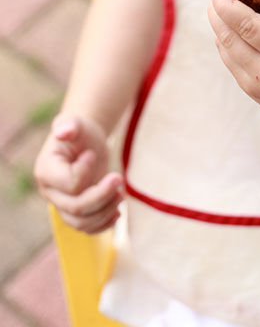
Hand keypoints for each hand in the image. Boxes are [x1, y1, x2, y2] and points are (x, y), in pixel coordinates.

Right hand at [34, 114, 123, 233]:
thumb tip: (63, 131)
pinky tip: (117, 211)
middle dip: (102, 194)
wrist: (85, 144)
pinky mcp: (75, 214)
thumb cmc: (80, 133)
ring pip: (82, 222)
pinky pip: (87, 229)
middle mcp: (51, 193)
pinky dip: (104, 224)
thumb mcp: (76, 123)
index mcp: (46, 171)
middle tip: (120, 177)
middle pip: (76, 207)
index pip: (69, 184)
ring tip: (121, 193)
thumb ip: (69, 125)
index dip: (86, 171)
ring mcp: (62, 205)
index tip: (92, 154)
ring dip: (105, 210)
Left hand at [208, 0, 259, 120]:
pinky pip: (229, 60)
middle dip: (216, 11)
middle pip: (229, 37)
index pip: (247, 26)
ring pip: (225, 48)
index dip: (227, 5)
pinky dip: (224, 40)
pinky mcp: (250, 91)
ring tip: (217, 3)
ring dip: (217, 24)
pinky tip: (226, 24)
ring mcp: (256, 85)